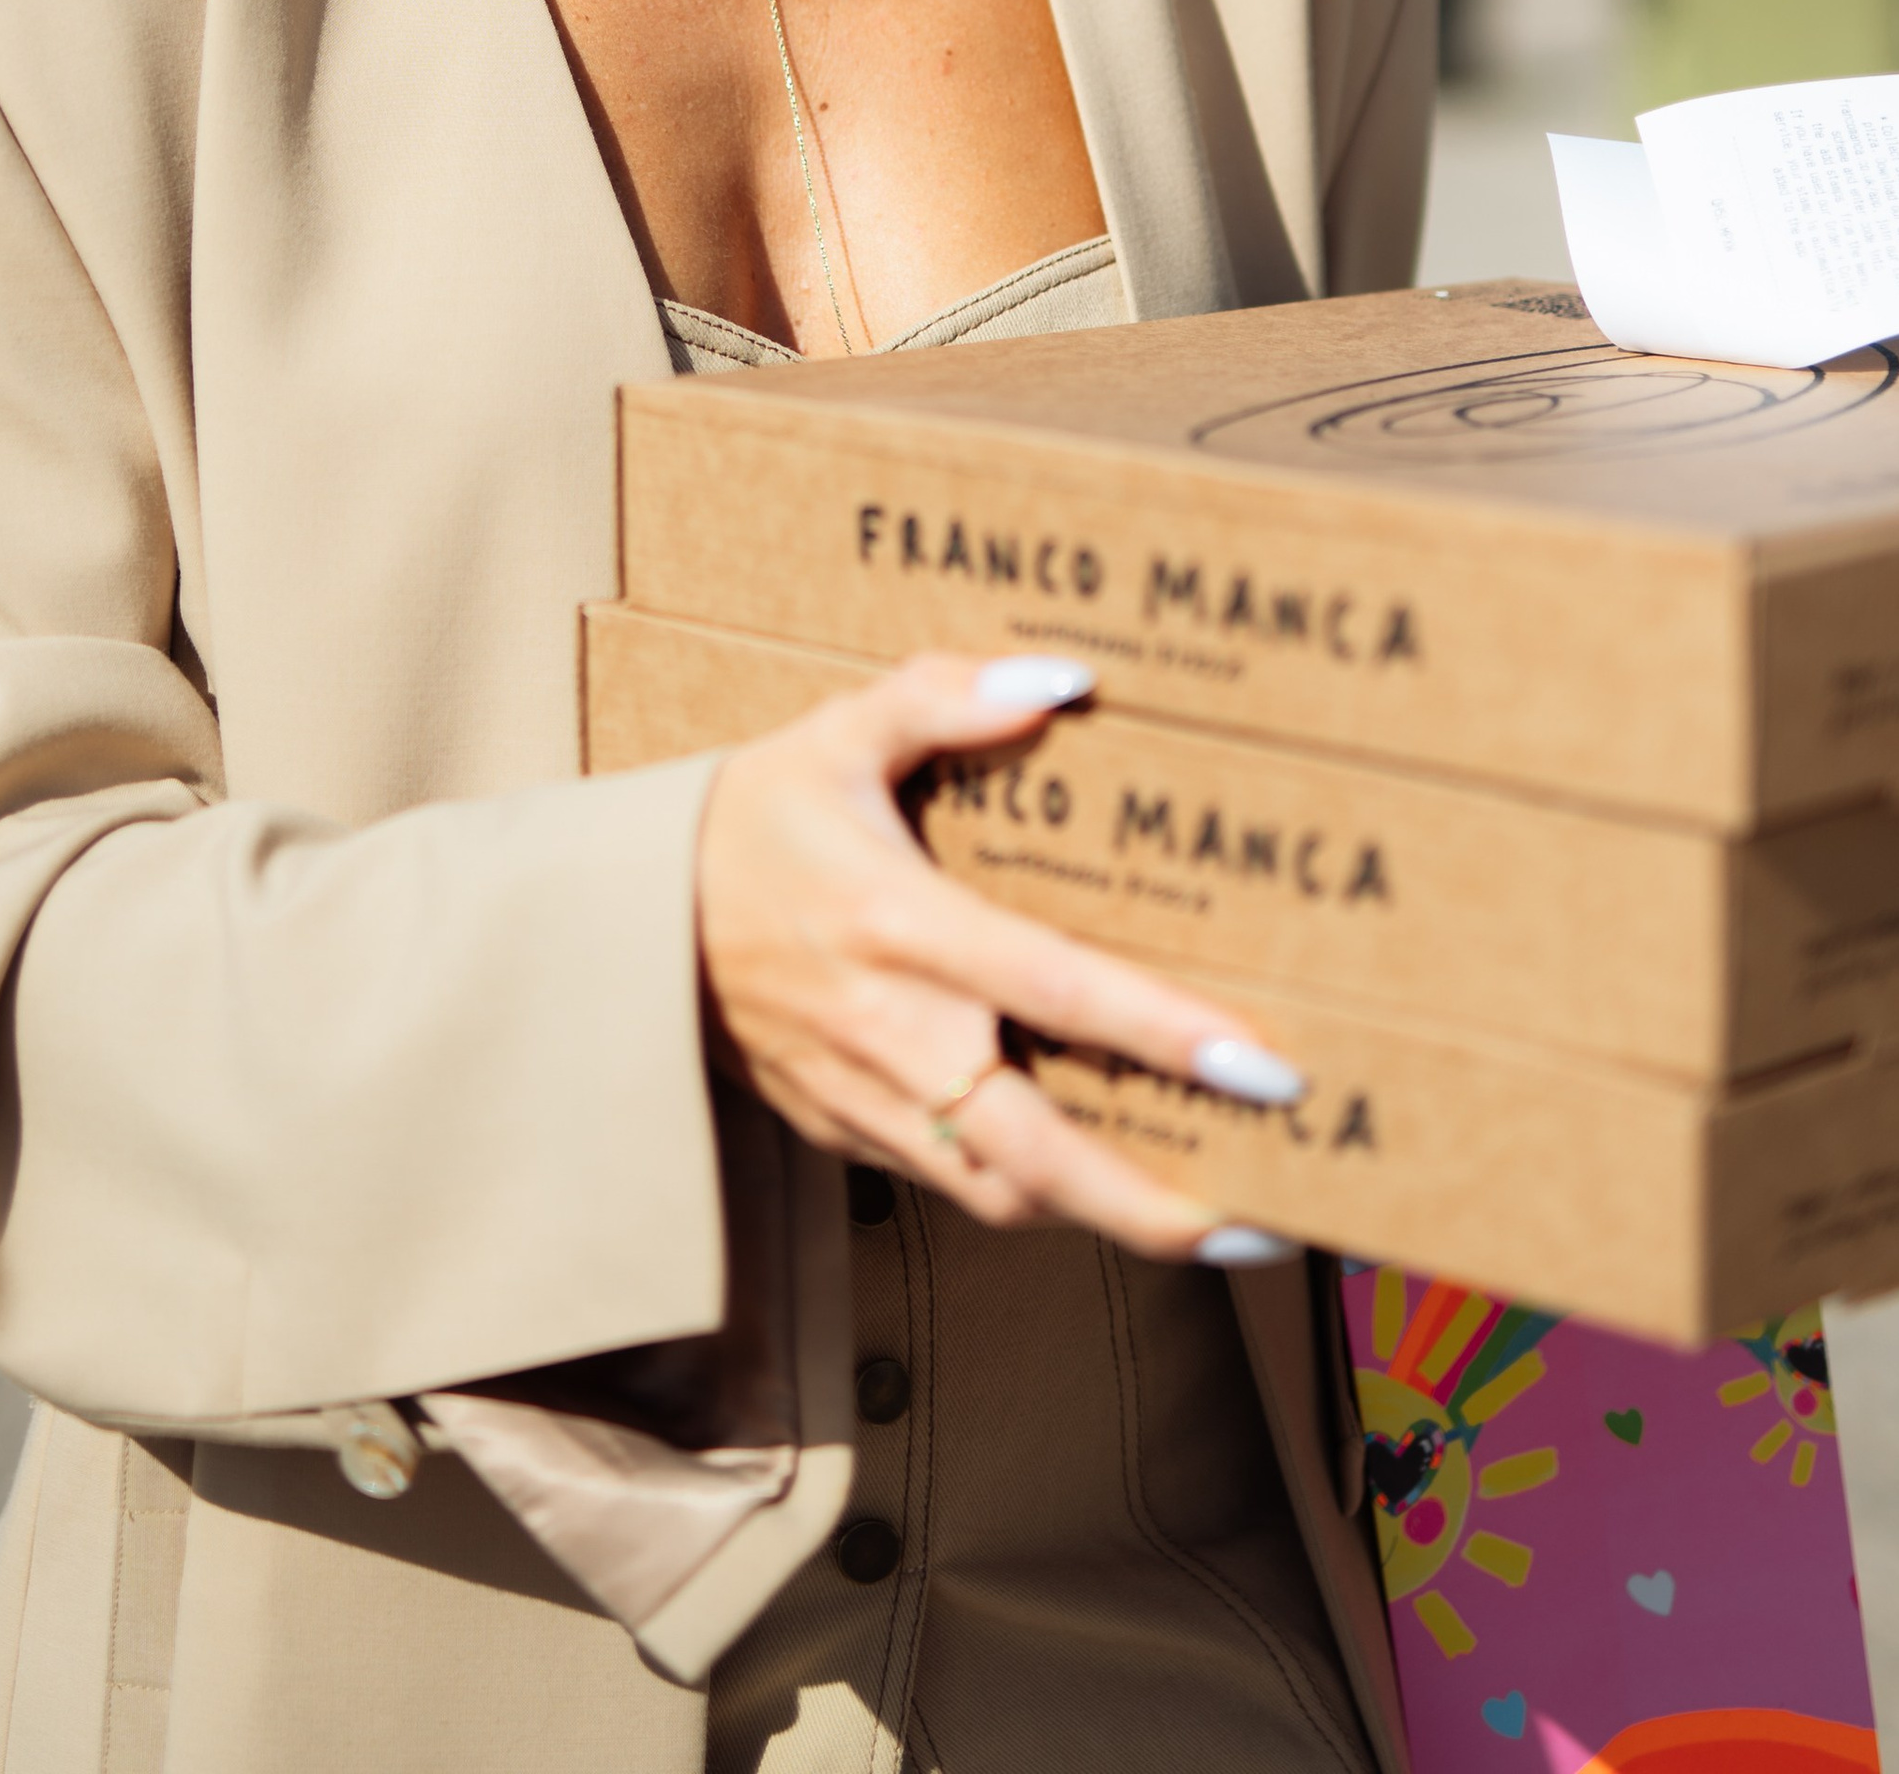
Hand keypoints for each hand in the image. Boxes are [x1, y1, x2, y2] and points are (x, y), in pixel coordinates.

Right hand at [694, 652, 1302, 1257]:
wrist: (629, 916)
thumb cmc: (752, 818)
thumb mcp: (838, 731)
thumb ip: (945, 697)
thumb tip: (1065, 678)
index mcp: (898, 923)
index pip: (1055, 989)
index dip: (1164, 1033)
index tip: (1265, 1067)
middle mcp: (887, 1028)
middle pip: (1038, 1153)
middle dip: (1158, 1204)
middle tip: (1269, 1219)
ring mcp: (863, 1096)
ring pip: (1002, 1193)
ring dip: (1108, 1219)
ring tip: (1217, 1217)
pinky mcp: (844, 1133)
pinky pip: (954, 1186)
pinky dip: (1036, 1200)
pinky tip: (1109, 1188)